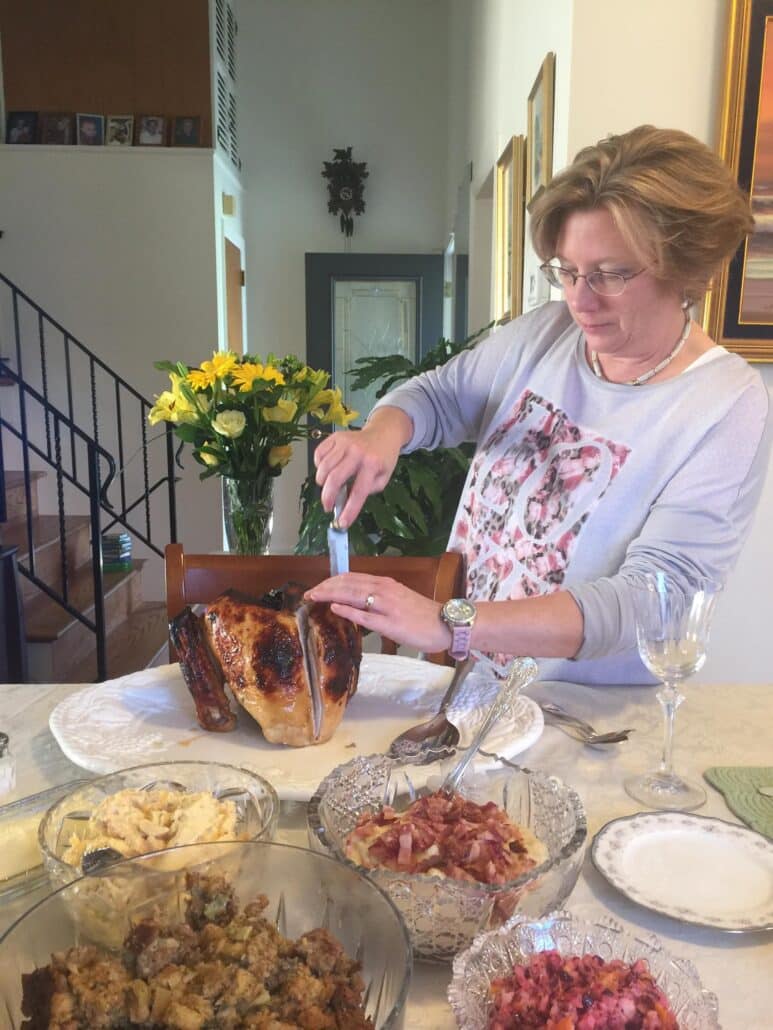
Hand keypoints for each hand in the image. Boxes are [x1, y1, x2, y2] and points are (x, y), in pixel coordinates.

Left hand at [305, 574, 452, 654]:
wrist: (445, 624)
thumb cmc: (422, 614)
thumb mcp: (397, 599)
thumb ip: (377, 599)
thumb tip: (354, 602)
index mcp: (384, 584)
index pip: (351, 578)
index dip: (331, 582)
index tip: (317, 587)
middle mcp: (384, 590)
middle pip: (348, 583)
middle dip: (325, 587)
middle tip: (309, 593)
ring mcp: (386, 606)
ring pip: (353, 595)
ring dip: (331, 594)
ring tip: (314, 597)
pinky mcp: (390, 623)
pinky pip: (365, 615)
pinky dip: (348, 610)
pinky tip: (334, 608)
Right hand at [314, 408, 410, 526]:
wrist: (383, 433)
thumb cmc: (383, 457)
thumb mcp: (383, 478)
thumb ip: (367, 491)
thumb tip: (346, 501)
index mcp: (372, 464)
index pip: (358, 492)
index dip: (349, 510)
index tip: (342, 523)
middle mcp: (357, 452)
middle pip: (334, 479)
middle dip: (327, 498)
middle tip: (329, 507)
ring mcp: (344, 442)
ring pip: (323, 467)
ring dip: (322, 483)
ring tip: (329, 488)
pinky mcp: (334, 437)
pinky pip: (319, 454)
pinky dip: (318, 467)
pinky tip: (327, 471)